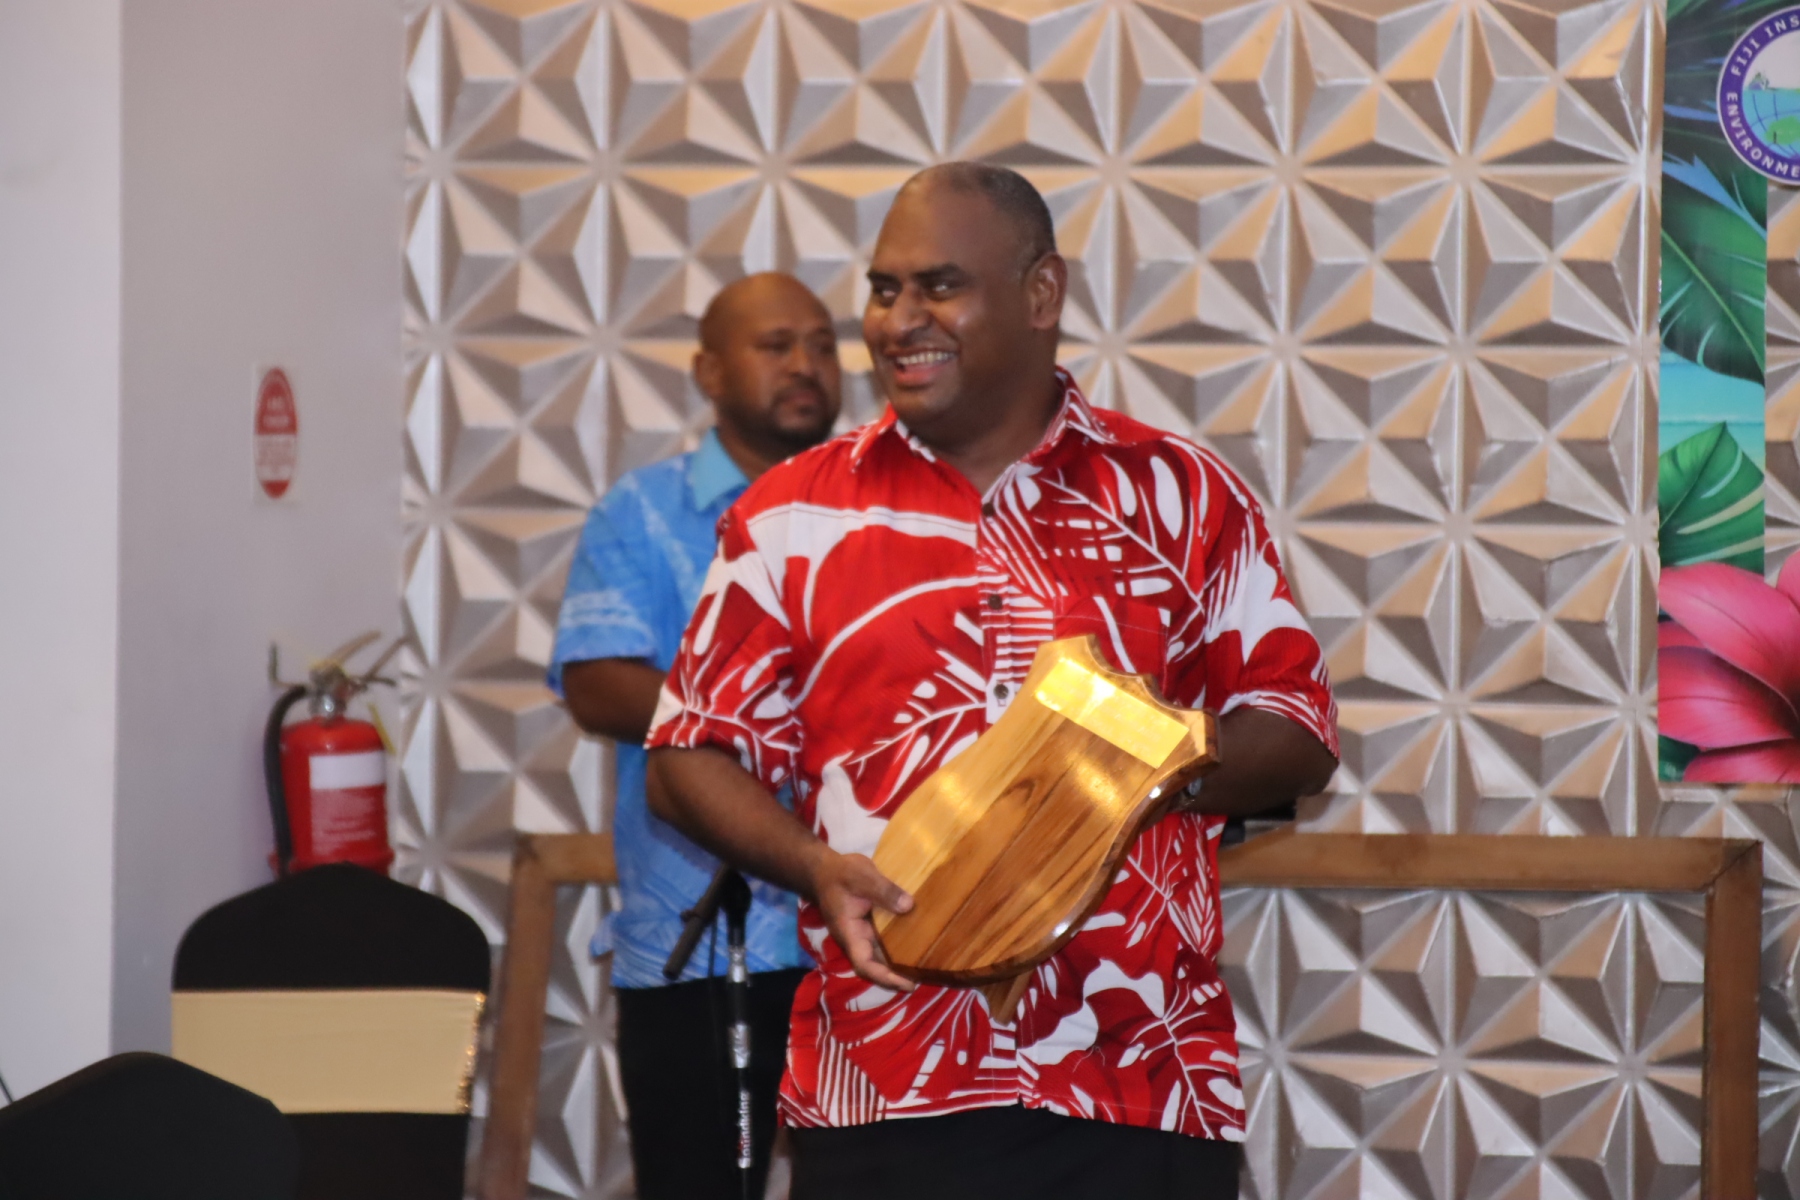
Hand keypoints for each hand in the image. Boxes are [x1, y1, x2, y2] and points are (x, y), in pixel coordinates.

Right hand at [809, 850, 916, 991]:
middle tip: (924, 980)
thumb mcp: (861, 876)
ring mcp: (862, 934)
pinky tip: (918, 945)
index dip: (885, 978)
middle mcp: (855, 939)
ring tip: (925, 969)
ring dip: (899, 965)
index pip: (865, 964)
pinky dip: (899, 947)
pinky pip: (884, 942)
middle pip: (875, 967)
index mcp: (849, 933)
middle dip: (896, 977)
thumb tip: (909, 906)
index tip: (907, 984)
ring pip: (881, 957)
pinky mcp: (869, 927)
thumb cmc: (840, 873)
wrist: (825, 870)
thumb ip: (883, 890)